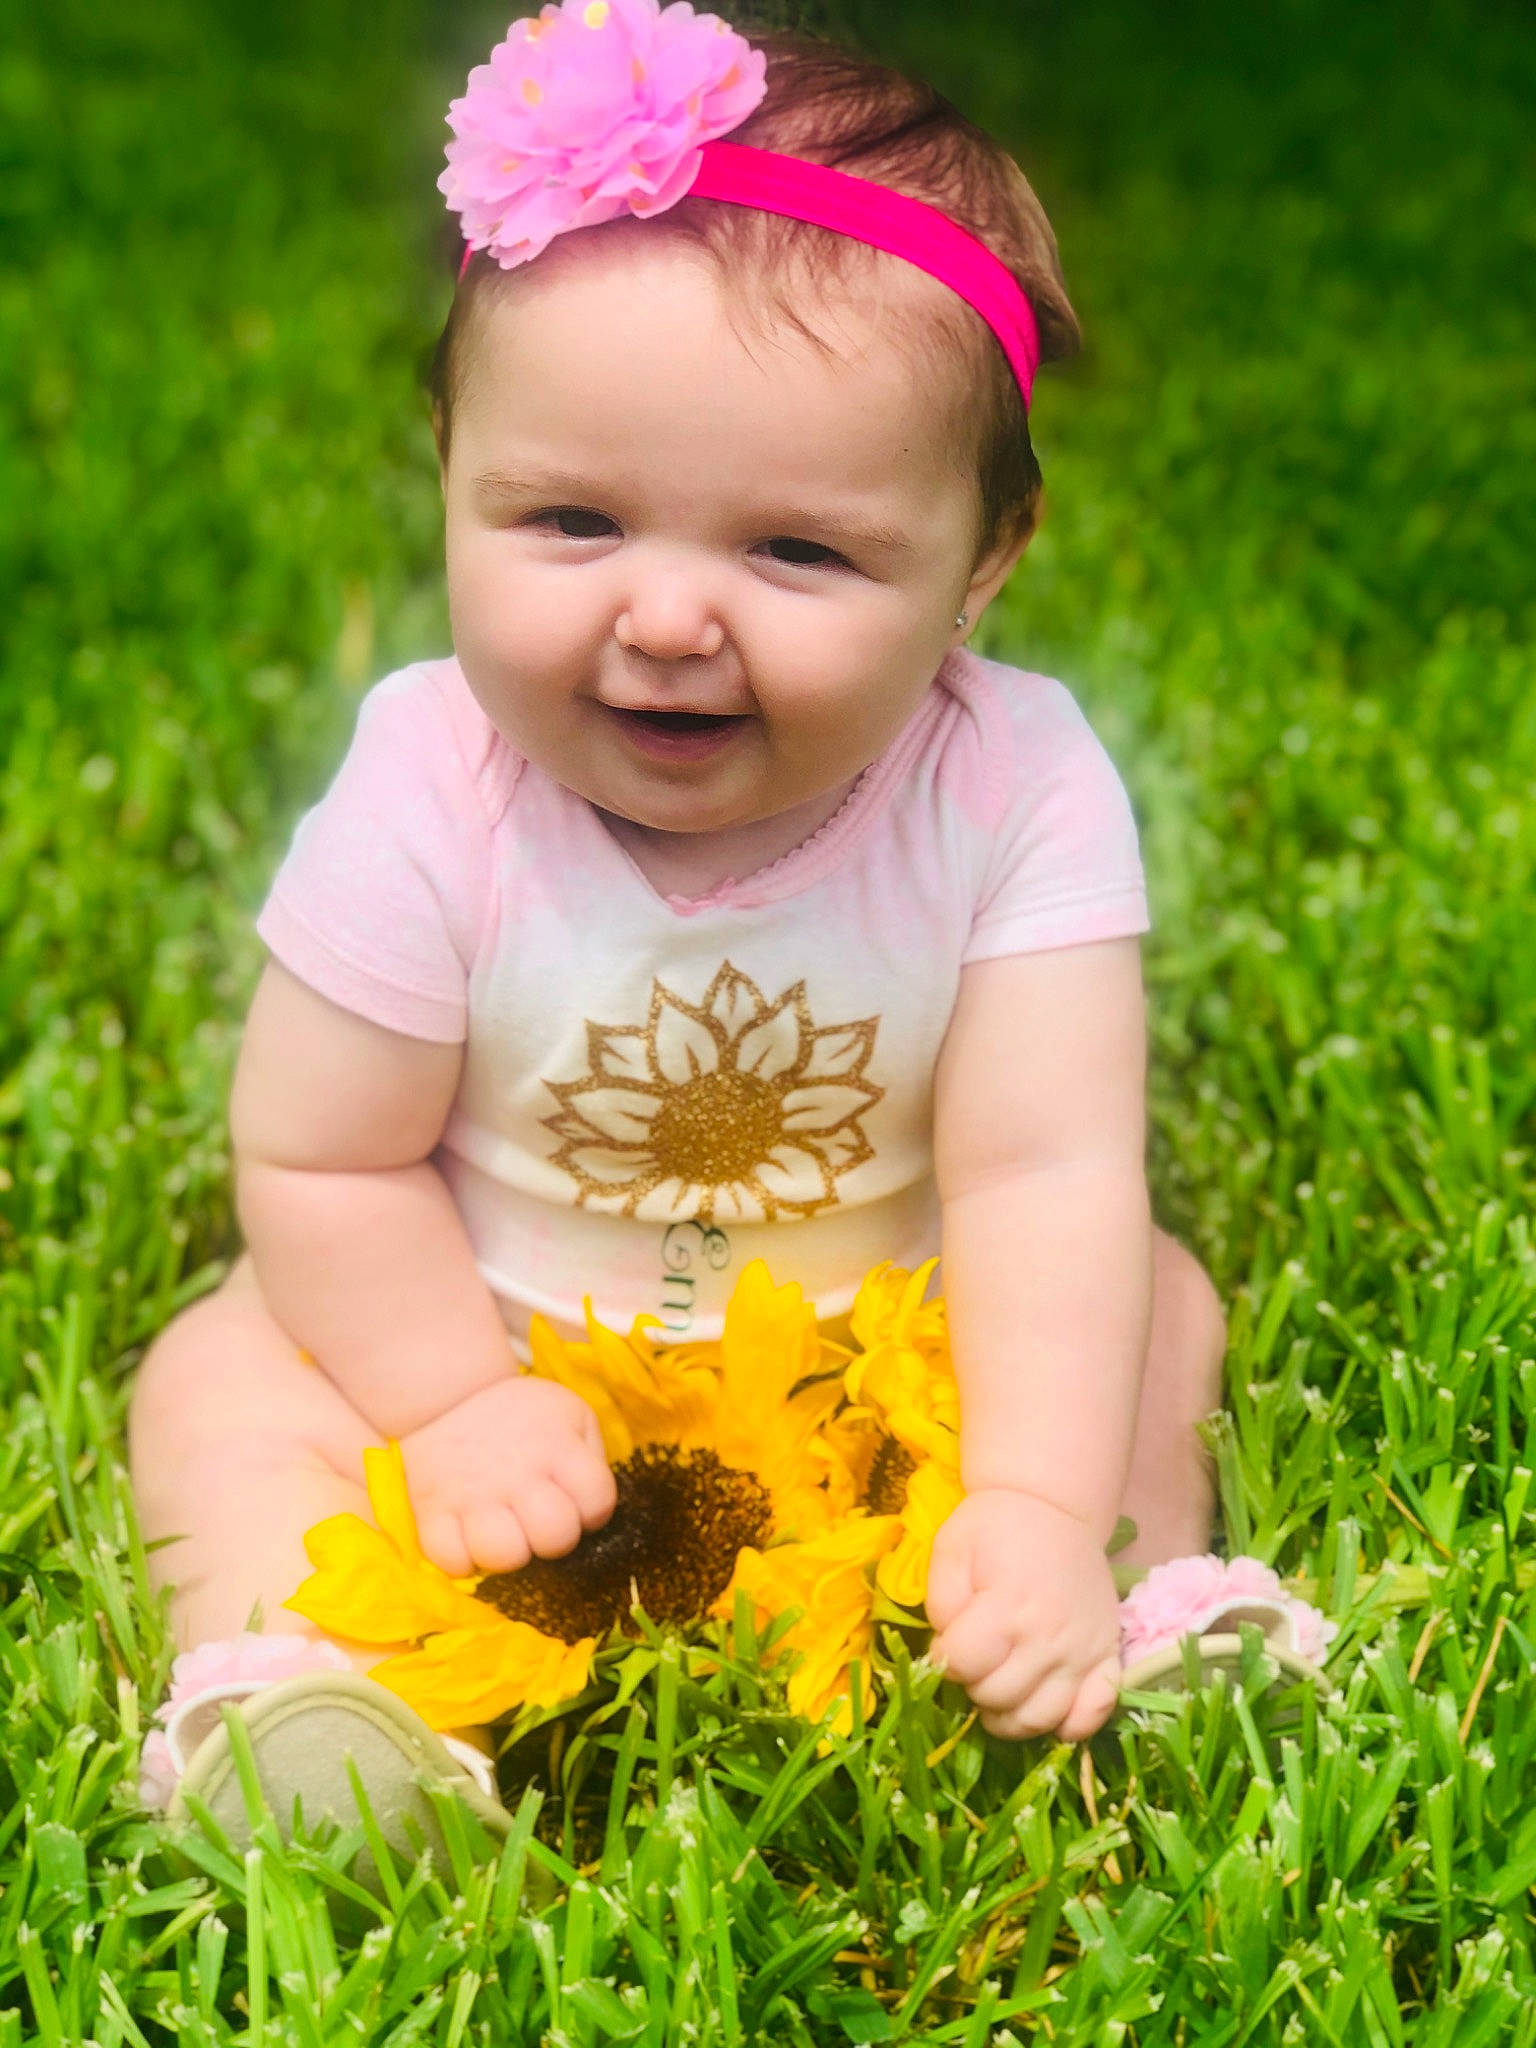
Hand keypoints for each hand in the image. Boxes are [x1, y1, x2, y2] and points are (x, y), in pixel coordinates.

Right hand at [398, 1376, 616, 1577]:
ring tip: (506, 1534)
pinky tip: (471, 1540)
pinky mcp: (432, 1510)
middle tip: (539, 1523)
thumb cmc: (522, 1415)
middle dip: (555, 1540)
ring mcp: (472, 1495)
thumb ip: (590, 1459)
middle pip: (554, 1536)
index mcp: (557, 1447)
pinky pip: (452, 1561)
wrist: (449, 1395)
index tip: (578, 1505)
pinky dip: (464, 1561)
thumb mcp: (570, 1416)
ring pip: (504, 1557)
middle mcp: (517, 1474)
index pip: (597, 1502)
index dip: (594, 1513)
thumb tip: (592, 1511)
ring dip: (511, 1554)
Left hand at [925, 1489, 1121, 1740]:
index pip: (963, 1665)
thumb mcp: (951, 1548)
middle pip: (997, 1698)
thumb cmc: (996, 1527)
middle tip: (975, 1661)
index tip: (949, 1643)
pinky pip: (1092, 1716)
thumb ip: (940, 1603)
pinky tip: (1045, 1706)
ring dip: (1009, 1714)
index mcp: (1008, 1605)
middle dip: (973, 1686)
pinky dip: (1067, 1725)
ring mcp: (1084, 1652)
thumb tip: (947, 1649)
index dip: (944, 1659)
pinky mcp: (1108, 1657)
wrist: (1055, 1507)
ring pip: (1039, 1719)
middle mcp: (1050, 1636)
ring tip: (999, 1687)